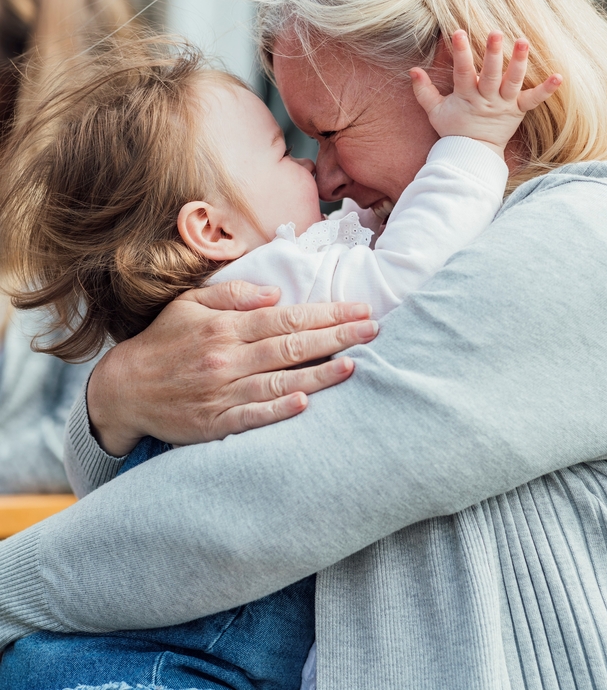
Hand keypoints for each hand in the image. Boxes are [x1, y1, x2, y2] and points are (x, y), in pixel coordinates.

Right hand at [87, 282, 378, 456]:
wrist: (123, 390)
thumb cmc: (163, 342)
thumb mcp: (189, 304)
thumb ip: (233, 295)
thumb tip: (275, 293)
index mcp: (225, 327)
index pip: (286, 318)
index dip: (326, 314)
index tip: (359, 310)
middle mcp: (227, 358)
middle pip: (291, 346)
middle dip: (337, 336)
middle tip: (373, 330)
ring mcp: (222, 391)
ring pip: (279, 381)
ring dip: (319, 373)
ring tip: (354, 364)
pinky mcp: (216, 421)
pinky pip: (253, 416)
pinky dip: (279, 411)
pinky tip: (307, 404)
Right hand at [410, 30, 561, 156]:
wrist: (473, 155)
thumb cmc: (454, 130)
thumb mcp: (435, 112)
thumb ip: (424, 91)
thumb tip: (413, 70)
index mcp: (467, 97)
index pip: (463, 72)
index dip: (461, 53)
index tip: (459, 33)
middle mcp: (487, 99)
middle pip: (491, 75)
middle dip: (493, 54)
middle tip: (495, 33)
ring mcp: (504, 105)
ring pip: (513, 82)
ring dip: (519, 62)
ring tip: (523, 42)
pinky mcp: (518, 111)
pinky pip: (534, 100)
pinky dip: (546, 90)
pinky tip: (559, 76)